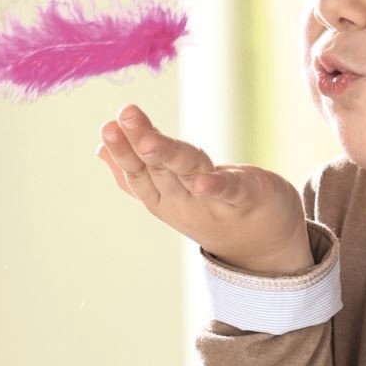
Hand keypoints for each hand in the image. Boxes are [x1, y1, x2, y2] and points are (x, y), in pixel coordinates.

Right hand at [97, 104, 313, 273]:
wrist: (265, 245)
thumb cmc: (213, 208)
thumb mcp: (171, 190)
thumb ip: (137, 172)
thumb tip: (100, 149)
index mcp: (163, 196)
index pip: (137, 172)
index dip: (121, 150)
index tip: (106, 125)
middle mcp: (182, 201)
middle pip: (156, 169)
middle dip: (136, 144)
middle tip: (120, 119)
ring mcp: (211, 201)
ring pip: (185, 174)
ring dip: (166, 156)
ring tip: (147, 139)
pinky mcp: (246, 196)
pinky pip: (228, 191)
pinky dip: (214, 186)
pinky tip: (201, 181)